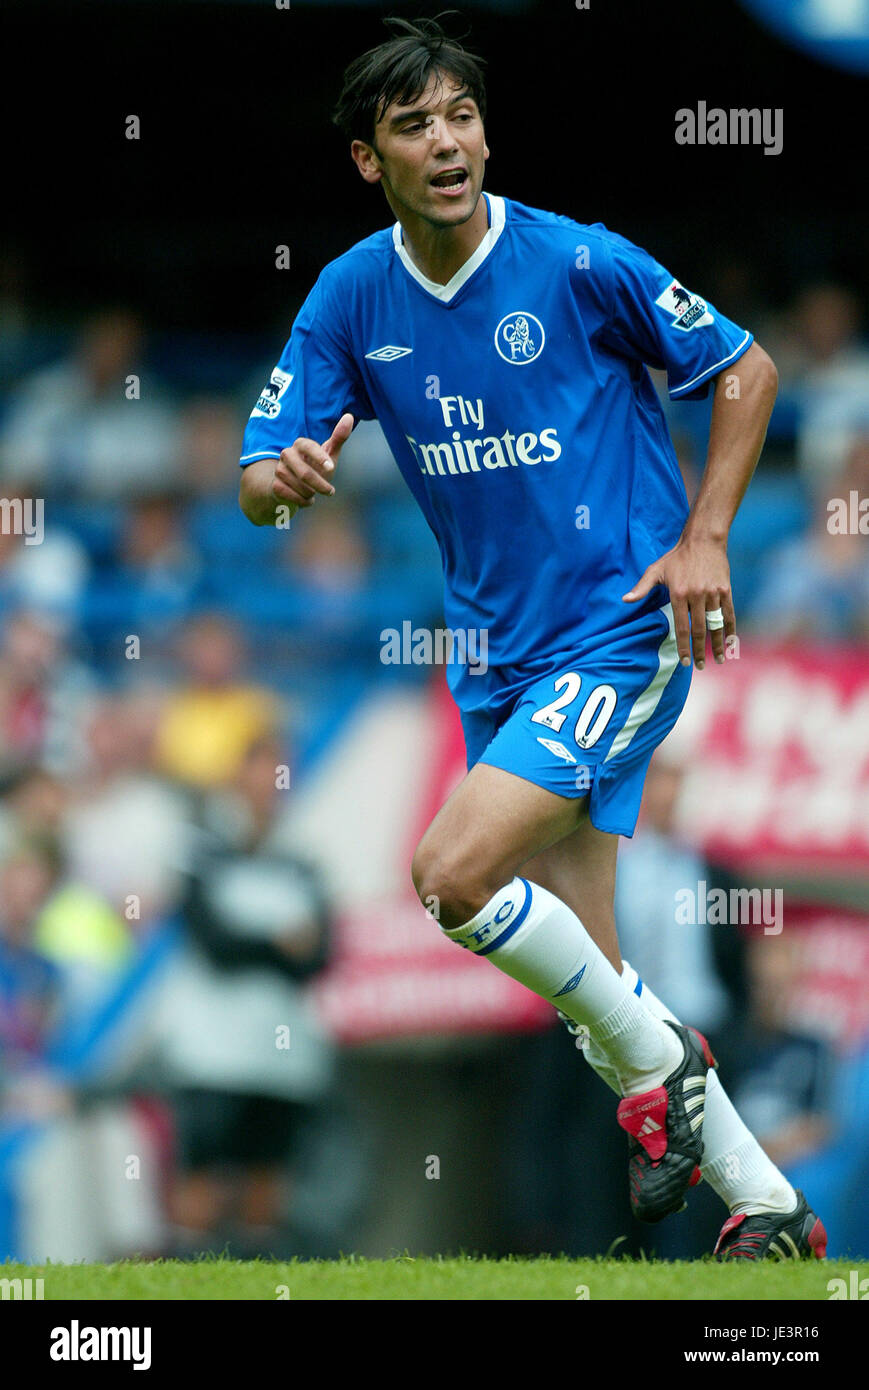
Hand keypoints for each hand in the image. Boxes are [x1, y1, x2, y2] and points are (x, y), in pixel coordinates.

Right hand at [272, 412, 353, 509]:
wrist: (293, 485)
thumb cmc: (315, 467)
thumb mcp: (329, 454)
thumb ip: (339, 438)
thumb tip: (349, 416)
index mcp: (301, 444)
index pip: (309, 447)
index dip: (320, 457)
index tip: (331, 468)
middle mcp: (287, 454)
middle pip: (305, 473)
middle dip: (321, 485)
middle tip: (330, 491)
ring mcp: (279, 469)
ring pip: (300, 487)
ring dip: (312, 494)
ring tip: (314, 492)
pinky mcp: (275, 485)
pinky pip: (292, 497)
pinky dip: (303, 502)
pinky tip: (307, 500)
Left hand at [623, 536, 734, 667]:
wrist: (703, 540)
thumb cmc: (676, 557)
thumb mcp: (655, 570)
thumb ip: (641, 587)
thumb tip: (625, 600)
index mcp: (679, 595)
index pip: (682, 628)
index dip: (684, 647)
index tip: (684, 661)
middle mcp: (697, 596)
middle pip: (699, 630)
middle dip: (699, 651)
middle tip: (699, 666)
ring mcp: (713, 593)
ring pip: (716, 625)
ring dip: (718, 644)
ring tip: (719, 660)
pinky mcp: (725, 590)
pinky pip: (729, 614)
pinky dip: (730, 629)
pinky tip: (731, 643)